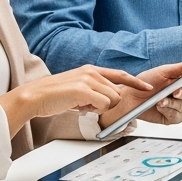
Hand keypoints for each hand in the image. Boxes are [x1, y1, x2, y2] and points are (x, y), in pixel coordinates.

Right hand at [0, 66, 151, 135]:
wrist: (34, 97)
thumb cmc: (54, 96)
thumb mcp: (78, 89)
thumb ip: (94, 90)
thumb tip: (108, 100)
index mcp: (91, 70)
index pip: (120, 74)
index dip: (135, 82)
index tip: (147, 87)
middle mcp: (91, 72)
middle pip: (117, 93)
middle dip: (107, 104)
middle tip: (89, 106)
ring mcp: (87, 80)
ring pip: (112, 99)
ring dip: (99, 108)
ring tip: (81, 105)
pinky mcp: (83, 89)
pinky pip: (103, 104)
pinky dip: (94, 110)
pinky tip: (79, 107)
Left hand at [99, 60, 181, 128]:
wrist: (129, 98)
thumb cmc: (144, 83)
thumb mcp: (164, 71)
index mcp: (181, 81)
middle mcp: (180, 94)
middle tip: (174, 92)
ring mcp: (176, 106)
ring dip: (172, 104)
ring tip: (160, 101)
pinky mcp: (170, 117)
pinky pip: (177, 117)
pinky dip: (169, 112)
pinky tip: (160, 107)